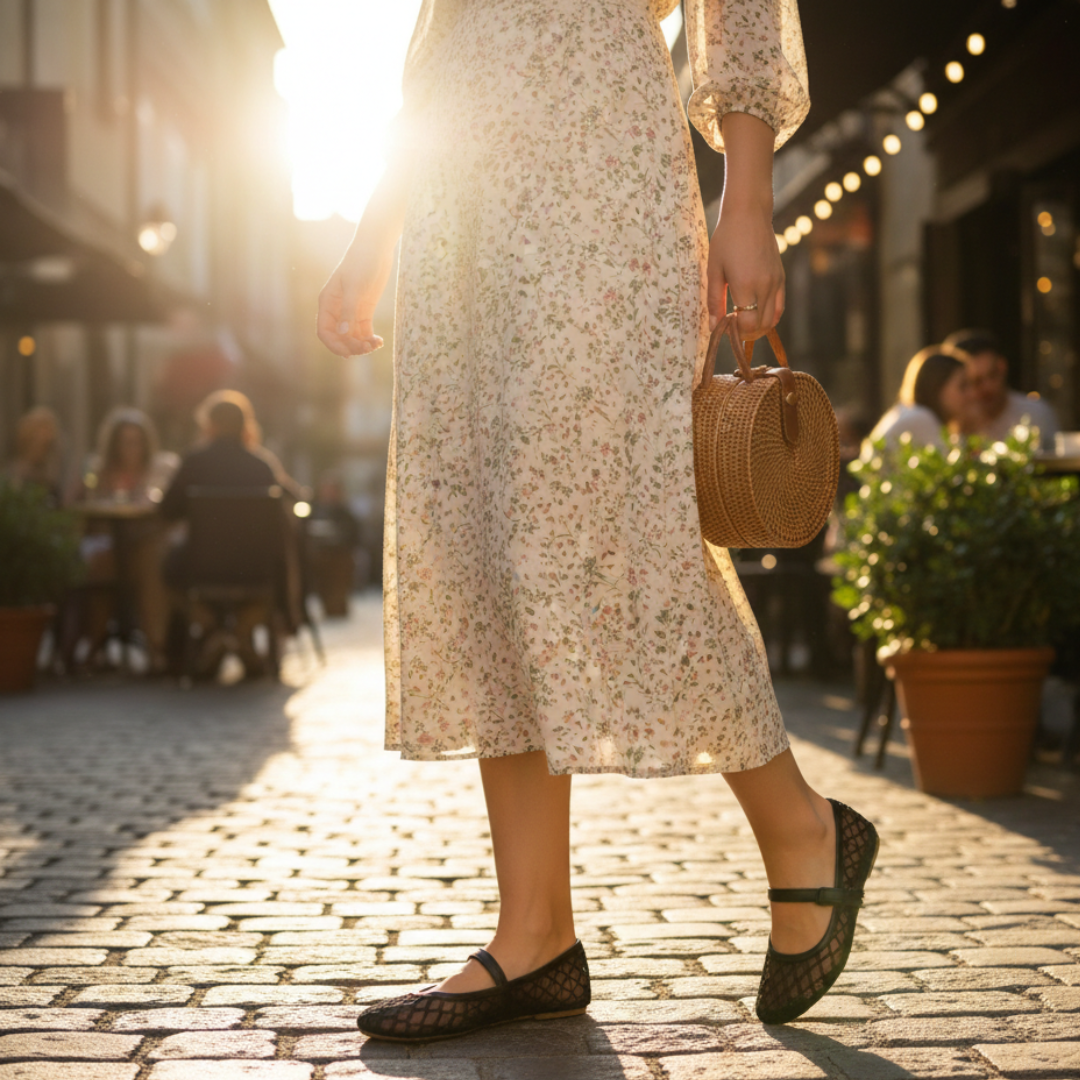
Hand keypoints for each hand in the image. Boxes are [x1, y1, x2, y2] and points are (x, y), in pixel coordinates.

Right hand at [317, 231, 394, 357]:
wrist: (376, 249)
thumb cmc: (361, 263)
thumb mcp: (355, 287)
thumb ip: (349, 310)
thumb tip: (344, 333)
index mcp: (327, 303)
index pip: (324, 331)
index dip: (334, 345)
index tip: (348, 353)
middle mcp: (337, 310)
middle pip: (339, 337)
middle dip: (351, 346)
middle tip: (367, 349)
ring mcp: (351, 311)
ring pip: (352, 336)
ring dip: (362, 344)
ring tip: (375, 345)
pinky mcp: (364, 310)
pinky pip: (364, 331)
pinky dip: (370, 339)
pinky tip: (379, 341)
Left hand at [707, 112, 784, 341]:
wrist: (749, 214)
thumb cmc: (726, 239)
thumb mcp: (714, 270)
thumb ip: (714, 301)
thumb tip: (714, 326)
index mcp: (746, 284)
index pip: (746, 323)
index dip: (735, 331)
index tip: (723, 326)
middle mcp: (765, 286)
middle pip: (761, 325)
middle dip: (746, 333)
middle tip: (731, 328)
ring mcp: (776, 282)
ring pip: (772, 319)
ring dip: (758, 328)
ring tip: (743, 323)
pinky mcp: (781, 277)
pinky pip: (779, 307)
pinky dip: (768, 316)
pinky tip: (755, 313)